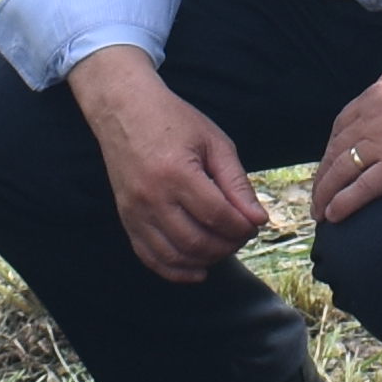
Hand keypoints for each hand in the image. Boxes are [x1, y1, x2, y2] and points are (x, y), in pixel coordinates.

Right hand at [75, 49, 270, 279]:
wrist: (124, 110)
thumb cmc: (172, 121)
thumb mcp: (214, 142)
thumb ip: (237, 183)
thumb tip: (258, 219)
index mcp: (177, 173)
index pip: (218, 216)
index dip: (242, 227)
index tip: (254, 223)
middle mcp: (152, 197)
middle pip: (198, 242)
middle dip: (228, 245)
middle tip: (241, 234)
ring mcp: (135, 212)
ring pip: (175, 256)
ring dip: (206, 260)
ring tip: (222, 246)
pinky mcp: (126, 219)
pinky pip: (150, 257)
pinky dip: (175, 270)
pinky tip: (197, 269)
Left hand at [306, 58, 381, 224]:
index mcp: (374, 96)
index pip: (341, 127)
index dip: (331, 150)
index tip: (326, 167)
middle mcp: (370, 119)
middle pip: (335, 151)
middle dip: (323, 176)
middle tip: (316, 197)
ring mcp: (380, 142)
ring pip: (341, 170)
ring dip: (325, 192)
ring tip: (319, 211)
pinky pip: (362, 186)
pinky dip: (344, 201)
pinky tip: (333, 214)